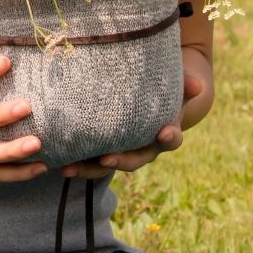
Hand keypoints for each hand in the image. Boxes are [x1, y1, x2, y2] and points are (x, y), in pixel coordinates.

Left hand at [62, 51, 211, 179]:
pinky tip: (54, 161)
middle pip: (134, 161)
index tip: (164, 132)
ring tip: (67, 168)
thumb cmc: (162, 88)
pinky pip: (88, 161)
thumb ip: (183, 83)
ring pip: (106, 166)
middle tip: (105, 159)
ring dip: (88, 169)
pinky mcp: (101, 151)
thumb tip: (198, 84)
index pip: (171, 139)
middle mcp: (144, 148)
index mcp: (164, 133)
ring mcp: (122, 152)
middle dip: (119, 161)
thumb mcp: (173, 83)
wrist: (149, 99)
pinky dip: (74, 162)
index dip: (169, 137)